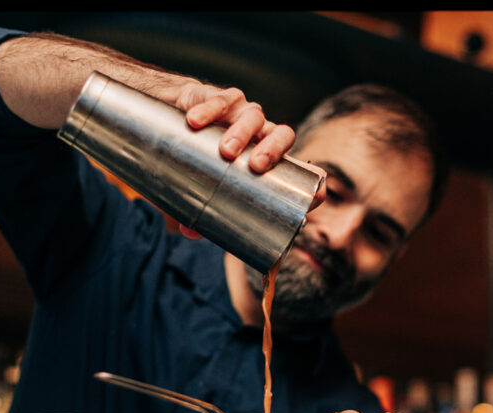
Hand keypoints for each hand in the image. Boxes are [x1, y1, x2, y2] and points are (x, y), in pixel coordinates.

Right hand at [171, 83, 300, 241]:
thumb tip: (190, 233)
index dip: (312, 181)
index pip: (299, 169)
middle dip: (273, 150)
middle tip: (256, 166)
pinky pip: (221, 101)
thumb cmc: (201, 160)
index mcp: (267, 160)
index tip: (316, 195)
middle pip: (282, 136)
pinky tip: (195, 121)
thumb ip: (202, 211)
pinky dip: (210, 110)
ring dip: (242, 132)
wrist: (175, 120)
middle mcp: (261, 135)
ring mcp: (243, 114)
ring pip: (254, 117)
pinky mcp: (221, 98)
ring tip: (226, 150)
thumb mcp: (205, 187)